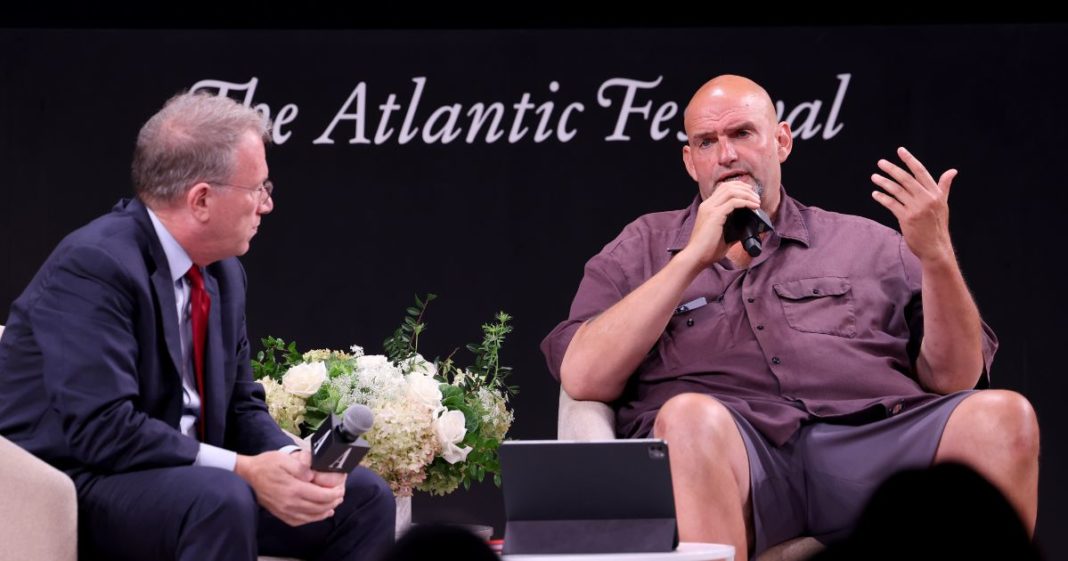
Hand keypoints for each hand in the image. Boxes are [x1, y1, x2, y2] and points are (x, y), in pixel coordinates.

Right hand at [235, 451, 344, 526]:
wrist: (248, 475)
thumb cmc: (267, 465)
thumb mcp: (285, 459)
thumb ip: (302, 468)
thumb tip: (313, 476)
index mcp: (293, 489)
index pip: (321, 496)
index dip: (335, 493)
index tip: (341, 488)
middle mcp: (290, 503)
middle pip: (319, 507)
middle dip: (333, 502)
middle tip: (340, 495)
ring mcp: (284, 510)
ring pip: (311, 516)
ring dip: (325, 511)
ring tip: (334, 504)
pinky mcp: (280, 513)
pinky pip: (299, 521)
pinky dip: (312, 518)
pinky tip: (318, 514)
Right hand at [682, 181, 760, 266]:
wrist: (696, 257)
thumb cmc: (707, 250)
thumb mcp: (722, 235)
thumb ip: (733, 229)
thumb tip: (747, 228)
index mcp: (707, 208)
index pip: (723, 188)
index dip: (739, 188)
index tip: (750, 194)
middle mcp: (707, 205)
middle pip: (728, 186)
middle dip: (745, 188)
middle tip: (756, 196)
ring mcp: (710, 209)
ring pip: (732, 191)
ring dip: (747, 194)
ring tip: (757, 201)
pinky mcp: (715, 215)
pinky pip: (734, 202)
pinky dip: (746, 202)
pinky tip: (755, 207)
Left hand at [871, 147, 956, 262]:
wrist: (935, 247)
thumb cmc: (937, 225)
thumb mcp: (943, 204)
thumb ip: (943, 186)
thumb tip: (952, 171)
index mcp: (936, 194)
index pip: (921, 172)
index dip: (910, 160)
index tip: (900, 150)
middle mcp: (927, 199)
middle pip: (906, 179)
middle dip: (892, 169)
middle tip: (881, 162)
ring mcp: (917, 208)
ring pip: (897, 190)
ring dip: (883, 182)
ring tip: (874, 177)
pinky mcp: (907, 218)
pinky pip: (891, 204)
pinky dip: (882, 198)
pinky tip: (875, 194)